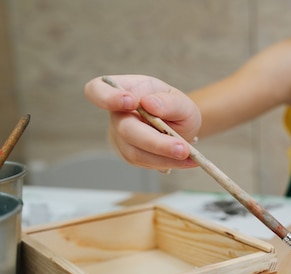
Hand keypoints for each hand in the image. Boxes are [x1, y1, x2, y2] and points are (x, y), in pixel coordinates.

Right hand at [84, 75, 200, 169]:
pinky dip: (168, 163)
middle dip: (155, 141)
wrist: (178, 125)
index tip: (131, 102)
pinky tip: (186, 161)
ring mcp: (121, 137)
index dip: (107, 97)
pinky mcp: (130, 155)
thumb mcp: (180, 101)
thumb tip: (150, 104)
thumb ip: (169, 102)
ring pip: (135, 152)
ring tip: (190, 156)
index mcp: (124, 90)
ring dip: (165, 157)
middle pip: (125, 129)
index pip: (97, 90)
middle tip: (182, 148)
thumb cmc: (174, 108)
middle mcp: (117, 115)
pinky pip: (146, 162)